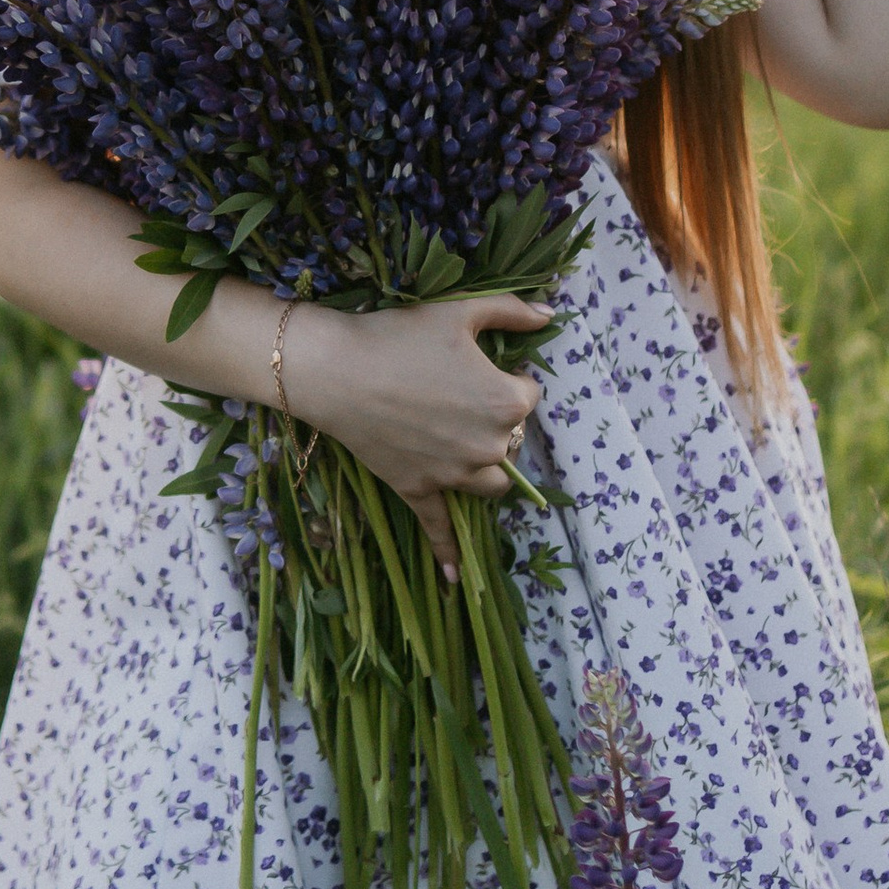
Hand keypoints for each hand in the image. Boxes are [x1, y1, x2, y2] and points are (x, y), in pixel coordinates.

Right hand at [283, 291, 552, 577]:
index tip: (476, 364)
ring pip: (493, 485)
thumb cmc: (400, 334)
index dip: (506, 376)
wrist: (336, 370)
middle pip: (515, 441)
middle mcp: (490, 447)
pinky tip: (452, 577)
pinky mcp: (420, 490)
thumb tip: (552, 312)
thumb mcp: (461, 311)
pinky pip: (440, 526)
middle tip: (462, 395)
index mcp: (508, 403)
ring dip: (489, 470)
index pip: (529, 393)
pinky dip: (447, 551)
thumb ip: (512, 310)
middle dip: (498, 422)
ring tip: (468, 447)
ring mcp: (455, 474)